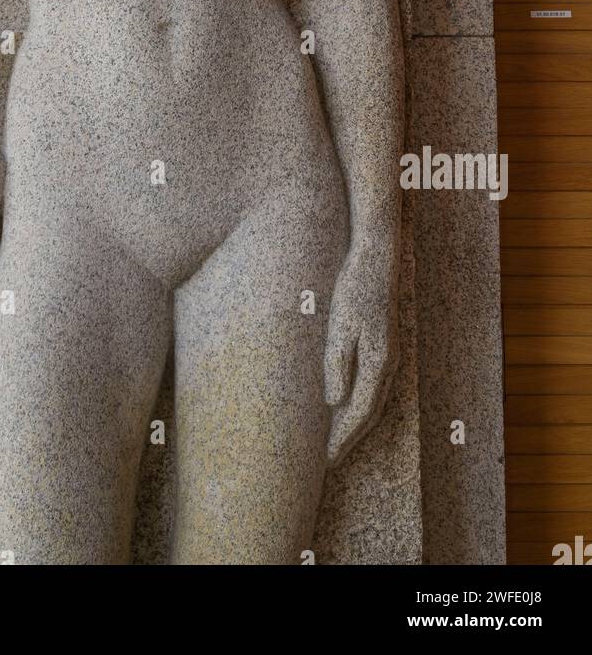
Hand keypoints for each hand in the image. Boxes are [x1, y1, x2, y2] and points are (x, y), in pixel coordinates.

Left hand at [324, 243, 398, 466]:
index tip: (328, 459)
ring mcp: (390, 355)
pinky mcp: (385, 346)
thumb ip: (338, 365)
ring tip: (339, 440)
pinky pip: (376, 386)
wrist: (377, 259)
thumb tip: (334, 403)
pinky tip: (349, 404)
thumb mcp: (340, 326)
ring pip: (375, 401)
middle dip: (351, 437)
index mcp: (378, 362)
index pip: (360, 412)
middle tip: (331, 459)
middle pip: (371, 413)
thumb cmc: (355, 289)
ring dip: (358, 423)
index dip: (344, 437)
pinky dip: (363, 404)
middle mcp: (389, 364)